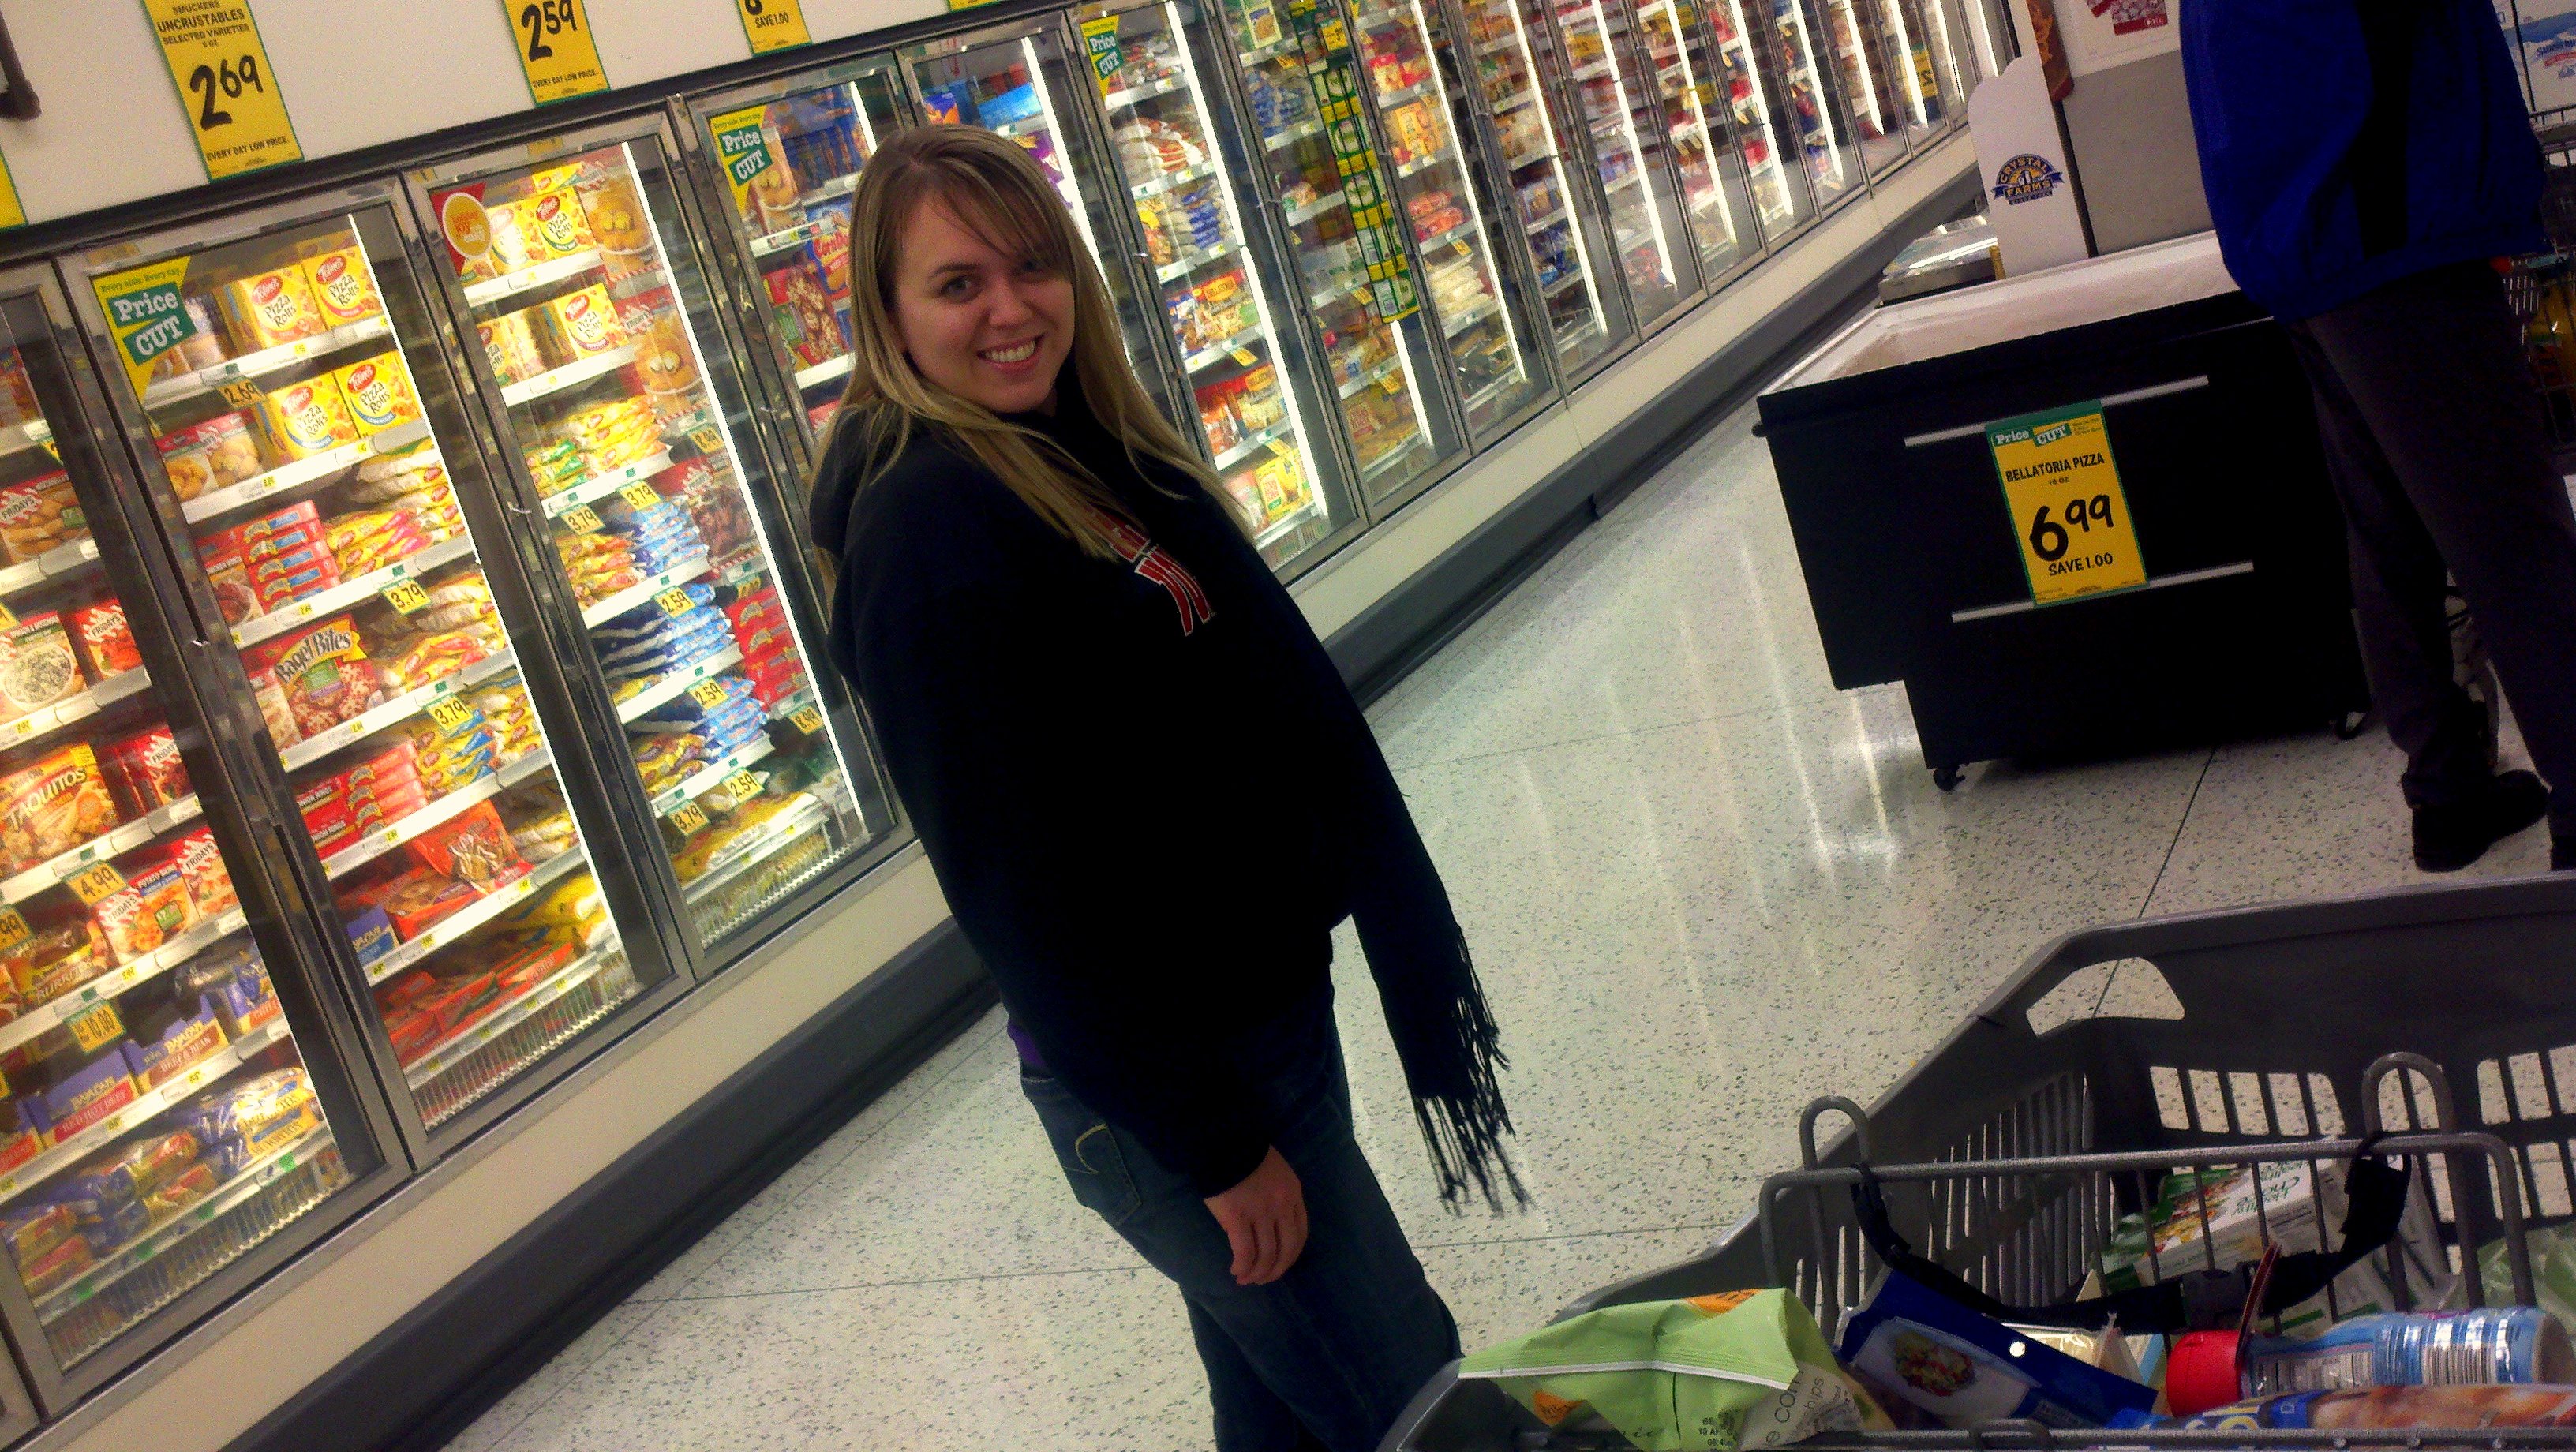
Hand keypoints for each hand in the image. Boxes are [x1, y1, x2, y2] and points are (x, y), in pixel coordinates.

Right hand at [1203, 1146, 1306, 1285]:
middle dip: (1275, 1270)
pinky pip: (1244, 1252)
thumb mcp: (1275, 1173)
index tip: (1279, 1265)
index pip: (1299, 1234)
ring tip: (1245, 1279)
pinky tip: (1236, 1270)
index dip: (1290, 1256)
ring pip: (1265, 1255)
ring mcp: (1261, 1213)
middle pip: (1285, 1249)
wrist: (1223, 1142)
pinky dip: (1242, 1266)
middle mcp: (1282, 1207)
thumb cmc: (1246, 1155)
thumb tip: (1271, 1224)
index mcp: (1293, 1194)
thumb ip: (1279, 1196)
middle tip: (1262, 1280)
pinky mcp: (1238, 1219)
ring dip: (1256, 1273)